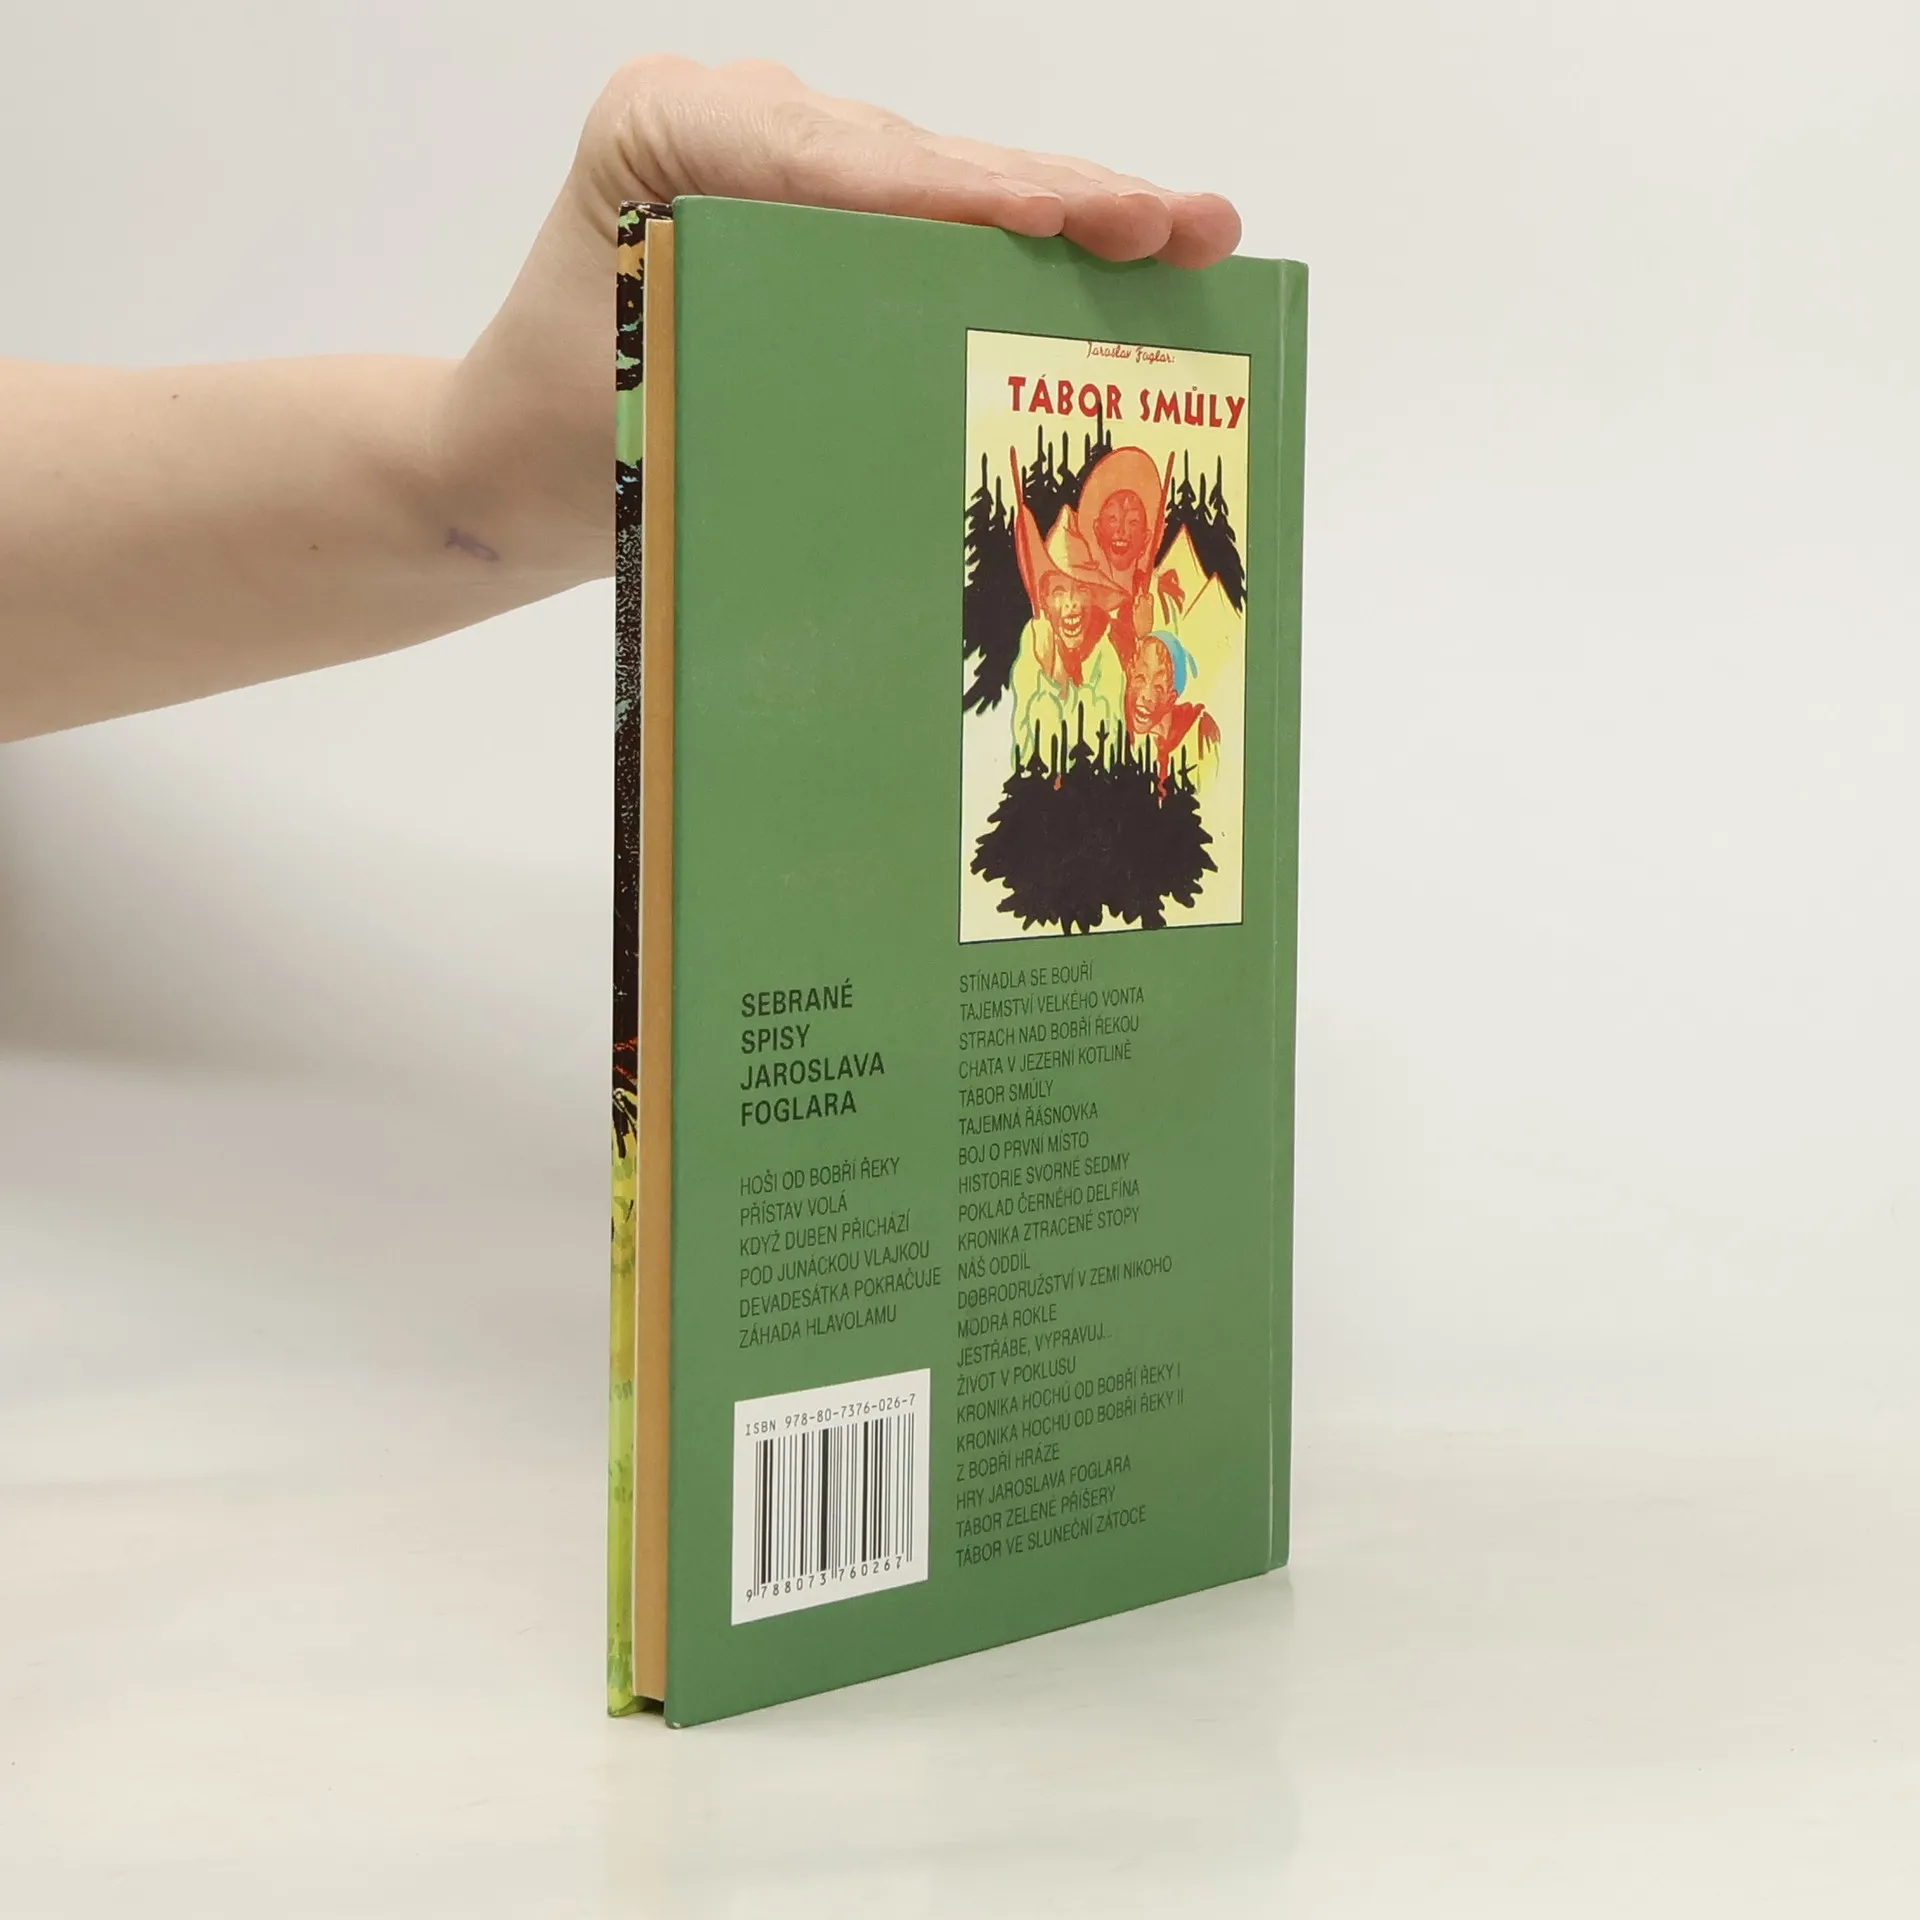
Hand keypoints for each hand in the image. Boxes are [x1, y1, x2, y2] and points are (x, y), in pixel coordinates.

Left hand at [440, 58, 1242, 579]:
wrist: (509, 463)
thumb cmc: (563, 441)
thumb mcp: (657, 407)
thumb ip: (778, 373)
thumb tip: (939, 397)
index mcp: (668, 131)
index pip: (838, 159)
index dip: (965, 194)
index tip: (1071, 217)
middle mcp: (731, 118)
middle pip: (916, 156)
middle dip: (1055, 193)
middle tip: (1181, 221)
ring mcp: (780, 154)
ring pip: (943, 178)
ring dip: (1066, 211)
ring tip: (1185, 232)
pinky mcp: (817, 206)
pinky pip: (931, 218)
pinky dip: (1022, 245)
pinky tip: (1118, 255)